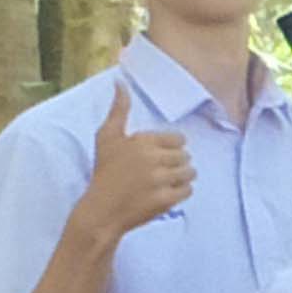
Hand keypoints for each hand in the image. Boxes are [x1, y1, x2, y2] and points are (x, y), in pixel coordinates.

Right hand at [73, 82, 194, 240]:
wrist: (101, 210)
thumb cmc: (105, 171)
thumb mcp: (107, 137)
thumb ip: (118, 110)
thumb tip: (121, 82)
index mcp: (142, 141)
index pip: (179, 139)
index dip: (170, 148)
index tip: (156, 157)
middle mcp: (152, 159)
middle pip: (186, 156)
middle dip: (174, 164)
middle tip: (156, 173)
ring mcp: (159, 180)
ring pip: (190, 173)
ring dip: (180, 178)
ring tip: (162, 182)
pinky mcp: (165, 200)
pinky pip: (188, 191)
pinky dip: (179, 193)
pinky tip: (163, 194)